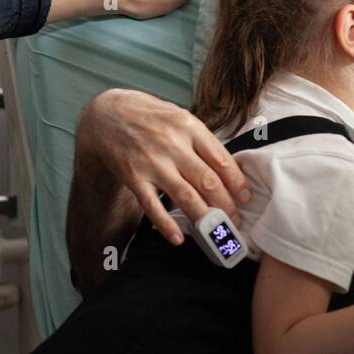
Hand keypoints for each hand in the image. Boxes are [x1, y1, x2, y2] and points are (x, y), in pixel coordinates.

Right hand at [79, 88, 250, 243]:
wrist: (107, 115)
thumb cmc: (150, 117)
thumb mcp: (180, 117)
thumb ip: (202, 141)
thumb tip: (228, 170)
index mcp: (190, 127)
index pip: (221, 160)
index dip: (237, 182)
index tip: (246, 197)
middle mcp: (173, 144)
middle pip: (208, 180)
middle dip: (226, 205)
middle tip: (236, 220)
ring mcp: (153, 162)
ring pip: (185, 196)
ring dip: (205, 217)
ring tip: (217, 231)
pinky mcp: (134, 177)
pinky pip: (152, 206)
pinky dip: (166, 224)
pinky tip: (178, 238)